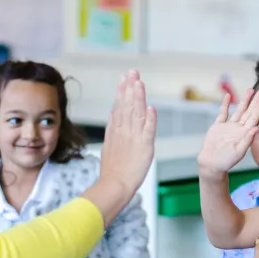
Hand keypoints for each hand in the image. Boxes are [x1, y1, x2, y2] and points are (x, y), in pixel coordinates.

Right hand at [98, 70, 156, 195]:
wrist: (114, 185)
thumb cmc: (113, 170)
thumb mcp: (108, 145)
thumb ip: (111, 129)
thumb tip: (112, 113)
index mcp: (116, 131)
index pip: (120, 107)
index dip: (123, 91)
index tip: (124, 78)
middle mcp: (124, 132)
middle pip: (127, 106)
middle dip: (130, 88)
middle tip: (132, 72)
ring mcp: (134, 138)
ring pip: (136, 114)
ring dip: (138, 98)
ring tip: (138, 83)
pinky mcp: (144, 147)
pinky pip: (147, 131)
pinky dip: (149, 119)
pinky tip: (150, 108)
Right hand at [197, 89, 258, 177]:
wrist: (211, 164)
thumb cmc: (226, 161)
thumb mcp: (239, 151)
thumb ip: (247, 139)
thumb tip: (256, 127)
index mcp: (245, 133)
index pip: (254, 117)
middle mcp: (238, 128)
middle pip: (249, 112)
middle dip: (255, 101)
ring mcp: (228, 127)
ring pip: (238, 110)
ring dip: (244, 100)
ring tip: (250, 90)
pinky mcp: (218, 127)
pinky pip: (222, 113)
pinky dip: (225, 105)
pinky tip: (228, 96)